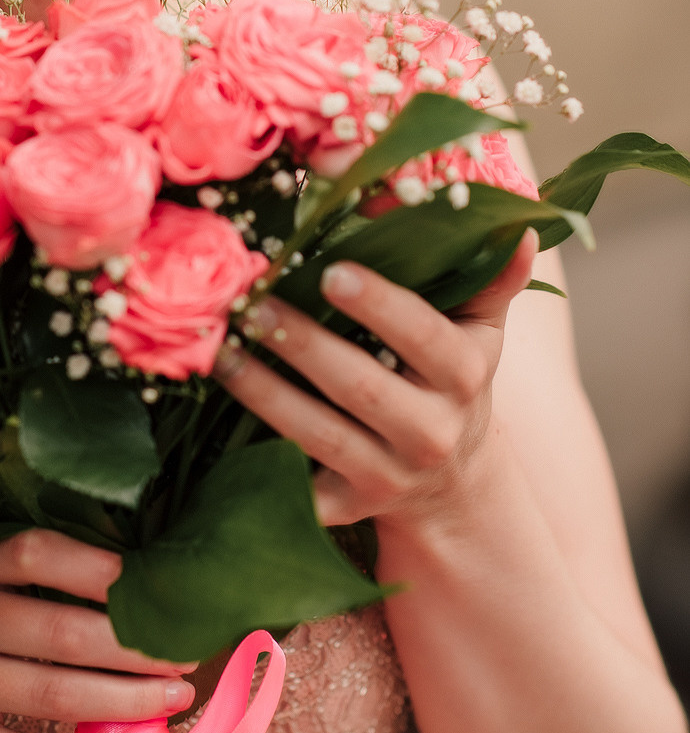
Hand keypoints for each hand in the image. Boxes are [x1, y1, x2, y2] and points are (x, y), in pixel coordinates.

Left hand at [214, 230, 538, 529]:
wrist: (452, 487)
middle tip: (254, 303)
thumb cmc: (453, 381)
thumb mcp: (480, 332)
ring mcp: (385, 475)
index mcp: (465, 377)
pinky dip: (254, 458)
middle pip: (362, 388)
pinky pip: (295, 485)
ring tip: (223, 349)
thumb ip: (491, 278)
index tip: (332, 271)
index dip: (382, 307)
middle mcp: (430, 433)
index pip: (426, 338)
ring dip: (265, 392)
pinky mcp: (345, 506)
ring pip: (318, 434)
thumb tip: (517, 226)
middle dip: (304, 344)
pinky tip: (214, 416)